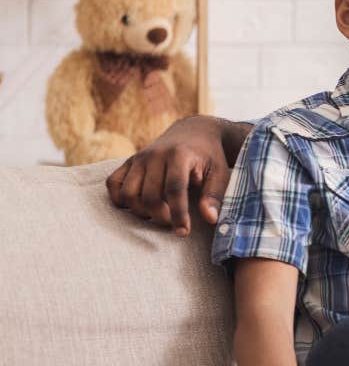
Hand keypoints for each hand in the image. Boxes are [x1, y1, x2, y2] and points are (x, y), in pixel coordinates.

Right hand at [105, 115, 231, 235]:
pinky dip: (121, 199)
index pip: (174, 189)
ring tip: (158, 213)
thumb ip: (214, 195)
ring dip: (140, 211)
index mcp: (179, 155)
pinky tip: (139, 204)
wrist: (192, 133)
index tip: (183, 233)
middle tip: (173, 222)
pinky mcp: (128, 161)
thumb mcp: (220, 173)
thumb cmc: (209, 157)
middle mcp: (154, 155)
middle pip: (149, 196)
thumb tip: (210, 219)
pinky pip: (113, 184)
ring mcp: (138, 158)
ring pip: (128, 193)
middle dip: (160, 217)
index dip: (178, 214)